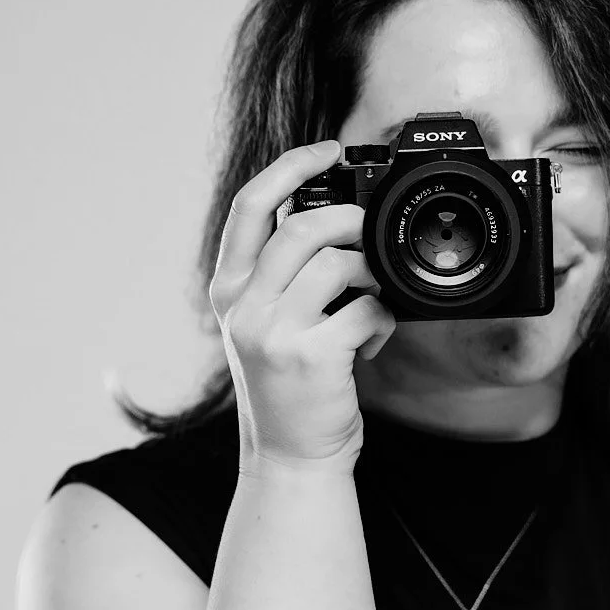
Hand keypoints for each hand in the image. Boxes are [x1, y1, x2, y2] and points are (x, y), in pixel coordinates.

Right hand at [209, 141, 396, 475]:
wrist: (290, 459)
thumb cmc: (290, 389)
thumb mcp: (266, 326)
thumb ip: (281, 277)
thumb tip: (332, 218)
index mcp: (228, 290)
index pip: (248, 206)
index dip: (289, 166)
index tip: (327, 150)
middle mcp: (243, 307)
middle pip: (299, 226)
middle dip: (347, 219)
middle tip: (369, 231)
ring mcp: (274, 332)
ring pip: (336, 263)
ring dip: (370, 273)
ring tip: (371, 298)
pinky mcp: (311, 357)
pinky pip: (366, 311)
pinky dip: (382, 321)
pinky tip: (371, 342)